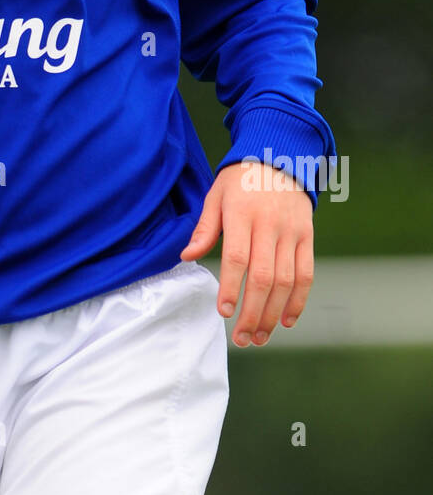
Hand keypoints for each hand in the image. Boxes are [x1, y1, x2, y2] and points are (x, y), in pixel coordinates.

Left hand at [179, 162, 313, 346]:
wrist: (280, 155)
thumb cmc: (241, 179)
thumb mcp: (216, 194)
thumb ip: (204, 228)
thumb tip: (186, 257)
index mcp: (242, 213)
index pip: (238, 257)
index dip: (231, 288)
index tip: (224, 312)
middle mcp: (270, 224)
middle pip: (264, 277)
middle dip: (253, 312)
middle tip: (242, 338)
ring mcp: (292, 231)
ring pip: (286, 281)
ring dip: (273, 313)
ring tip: (260, 336)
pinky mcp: (307, 236)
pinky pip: (306, 274)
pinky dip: (298, 300)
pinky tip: (286, 320)